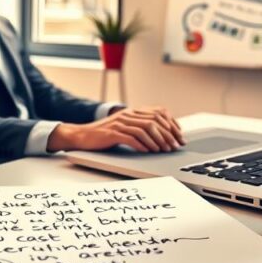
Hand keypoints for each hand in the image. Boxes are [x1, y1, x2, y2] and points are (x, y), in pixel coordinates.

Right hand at [47, 107, 184, 152]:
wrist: (82, 136)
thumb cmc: (104, 134)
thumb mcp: (124, 126)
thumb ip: (140, 127)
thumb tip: (162, 136)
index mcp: (132, 111)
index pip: (158, 113)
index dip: (172, 124)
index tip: (179, 136)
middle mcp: (127, 114)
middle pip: (154, 121)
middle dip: (167, 134)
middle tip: (174, 146)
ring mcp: (120, 123)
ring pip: (145, 129)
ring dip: (157, 141)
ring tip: (163, 150)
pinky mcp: (112, 133)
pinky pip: (131, 138)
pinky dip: (142, 145)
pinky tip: (148, 151)